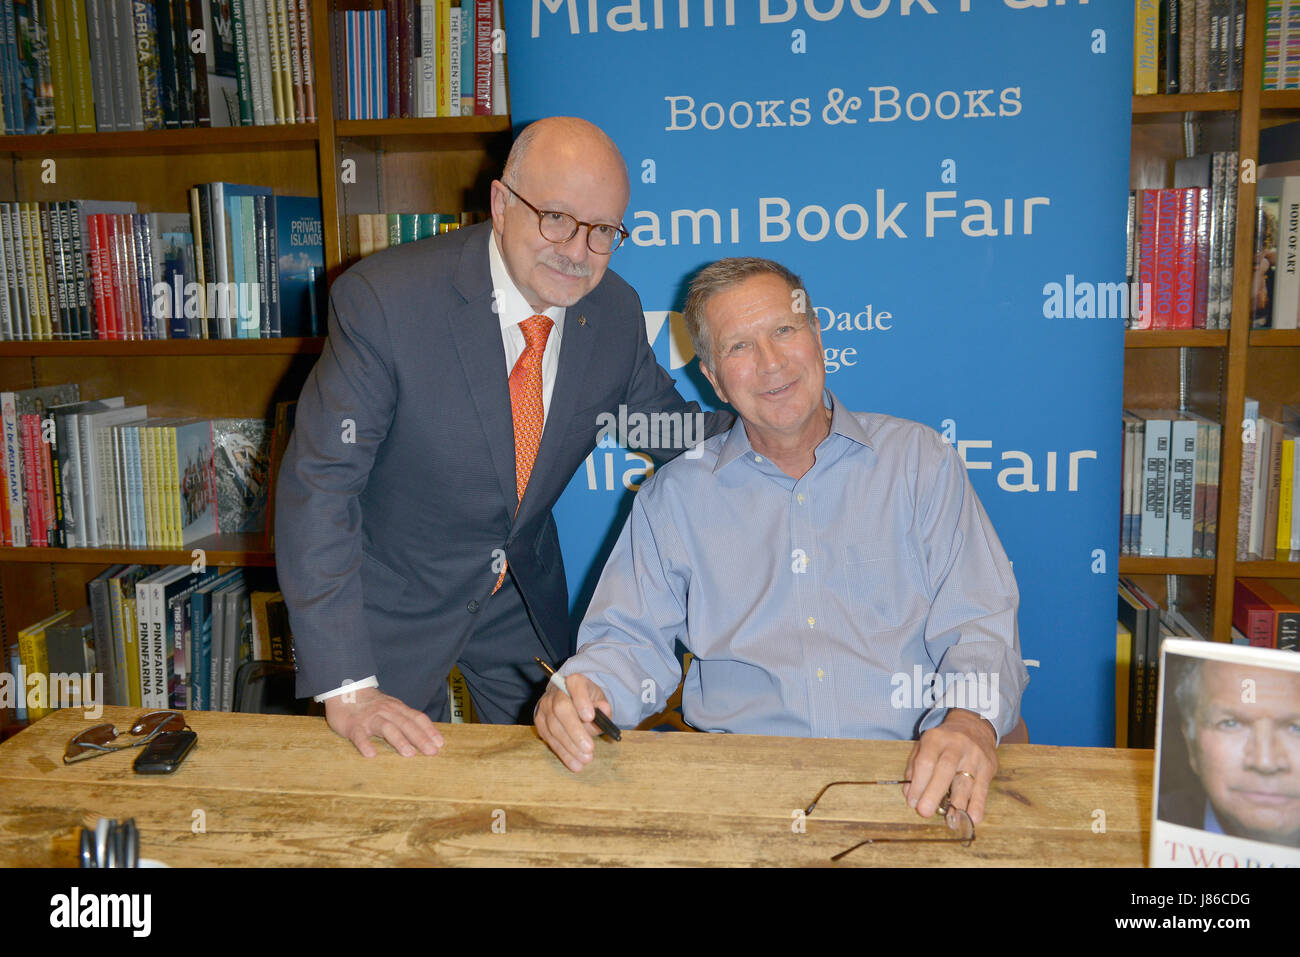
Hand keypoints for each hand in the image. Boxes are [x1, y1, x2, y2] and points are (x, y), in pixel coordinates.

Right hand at [324, 686, 444, 757]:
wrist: (344, 690)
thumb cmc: (371, 705)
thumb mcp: (391, 708)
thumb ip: (405, 719)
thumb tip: (425, 735)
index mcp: (397, 708)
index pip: (417, 718)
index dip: (429, 730)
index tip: (440, 743)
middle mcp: (386, 712)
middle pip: (406, 724)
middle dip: (420, 738)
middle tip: (432, 752)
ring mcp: (370, 718)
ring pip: (387, 728)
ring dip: (399, 741)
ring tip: (409, 754)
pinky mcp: (353, 725)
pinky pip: (360, 736)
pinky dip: (365, 744)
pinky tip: (371, 755)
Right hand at [534, 674, 611, 772]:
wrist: (571, 701)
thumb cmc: (589, 702)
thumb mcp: (600, 701)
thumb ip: (603, 707)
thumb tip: (604, 710)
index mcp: (574, 681)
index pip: (575, 684)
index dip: (581, 700)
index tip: (590, 716)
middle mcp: (556, 692)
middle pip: (561, 709)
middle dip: (575, 731)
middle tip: (589, 748)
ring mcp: (545, 707)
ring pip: (554, 727)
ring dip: (570, 747)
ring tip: (585, 759)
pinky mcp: (539, 722)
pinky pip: (550, 739)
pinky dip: (563, 753)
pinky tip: (575, 764)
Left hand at [903, 708, 997, 825]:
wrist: (973, 727)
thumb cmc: (943, 742)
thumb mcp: (925, 745)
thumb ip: (915, 767)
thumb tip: (909, 794)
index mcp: (936, 739)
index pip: (925, 761)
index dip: (918, 783)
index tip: (912, 802)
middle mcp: (956, 745)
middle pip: (945, 770)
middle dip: (934, 793)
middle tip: (925, 812)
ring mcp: (974, 756)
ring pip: (965, 781)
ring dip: (957, 804)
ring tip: (949, 820)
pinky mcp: (988, 767)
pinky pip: (982, 789)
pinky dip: (977, 805)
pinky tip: (972, 818)